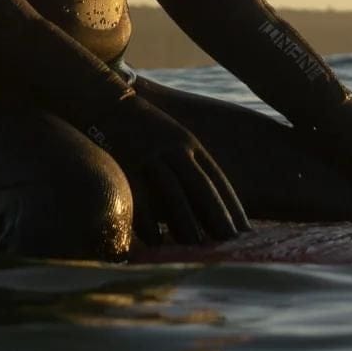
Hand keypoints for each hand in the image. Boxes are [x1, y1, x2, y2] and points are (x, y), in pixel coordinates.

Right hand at [87, 92, 249, 244]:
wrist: (107, 102)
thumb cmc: (143, 128)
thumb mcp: (173, 138)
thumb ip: (188, 163)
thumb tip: (203, 199)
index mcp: (190, 144)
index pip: (218, 178)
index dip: (232, 205)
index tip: (244, 229)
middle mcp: (174, 149)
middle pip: (201, 187)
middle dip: (218, 217)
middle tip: (231, 243)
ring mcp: (150, 155)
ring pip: (174, 193)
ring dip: (187, 222)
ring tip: (198, 247)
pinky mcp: (125, 163)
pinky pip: (140, 196)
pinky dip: (149, 220)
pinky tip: (156, 240)